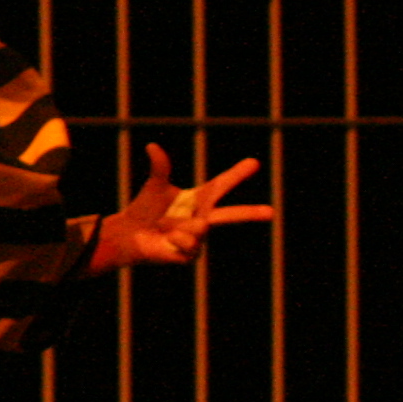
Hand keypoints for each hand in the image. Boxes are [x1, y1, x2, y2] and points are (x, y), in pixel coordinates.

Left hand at [94, 143, 273, 271]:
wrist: (131, 234)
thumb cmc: (145, 209)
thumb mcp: (155, 186)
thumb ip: (160, 168)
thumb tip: (151, 146)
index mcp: (200, 199)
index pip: (222, 184)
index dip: (237, 174)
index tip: (254, 162)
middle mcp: (204, 218)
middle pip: (232, 214)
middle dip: (251, 213)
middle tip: (271, 212)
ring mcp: (200, 238)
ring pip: (199, 229)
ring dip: (180, 227)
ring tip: (166, 228)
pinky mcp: (191, 255)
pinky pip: (189, 244)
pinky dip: (174, 241)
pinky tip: (166, 242)